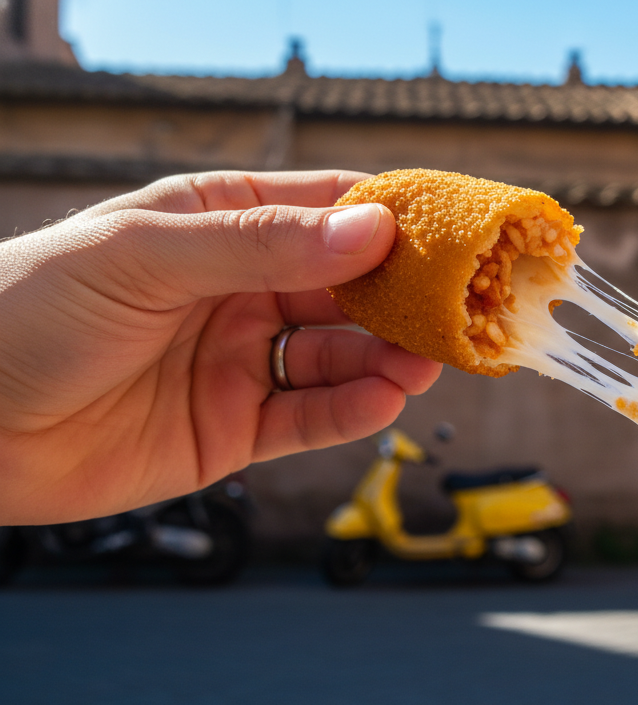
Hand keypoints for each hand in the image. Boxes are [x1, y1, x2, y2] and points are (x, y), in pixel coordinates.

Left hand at [0, 171, 441, 523]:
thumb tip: (371, 232)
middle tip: (462, 308)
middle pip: (348, 287)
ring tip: (428, 361)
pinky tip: (383, 399)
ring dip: (389, 357)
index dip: (396, 219)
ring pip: (340, 355)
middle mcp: (239, 289)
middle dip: (406, 297)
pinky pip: (309, 417)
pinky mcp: (233, 429)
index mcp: (219, 224)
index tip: (458, 231)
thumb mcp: (147, 256)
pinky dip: (351, 411)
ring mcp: (239, 360)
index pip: (328, 209)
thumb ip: (262, 245)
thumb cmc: (29, 309)